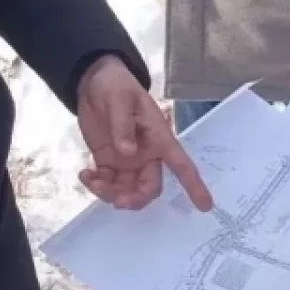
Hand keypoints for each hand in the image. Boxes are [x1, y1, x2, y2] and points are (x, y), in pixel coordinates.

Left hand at [75, 56, 213, 211]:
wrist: (94, 83)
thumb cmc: (116, 86)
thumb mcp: (120, 99)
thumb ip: (123, 125)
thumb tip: (127, 153)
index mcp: (158, 139)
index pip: (181, 164)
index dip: (194, 185)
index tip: (205, 206)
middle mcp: (146, 155)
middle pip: (149, 187)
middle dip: (135, 198)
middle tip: (117, 201)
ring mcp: (126, 161)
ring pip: (126, 190)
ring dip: (110, 194)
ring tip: (91, 180)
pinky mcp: (108, 162)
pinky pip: (106, 183)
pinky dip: (96, 185)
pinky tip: (85, 174)